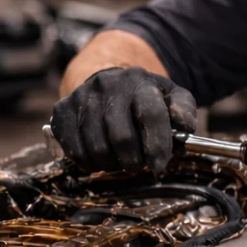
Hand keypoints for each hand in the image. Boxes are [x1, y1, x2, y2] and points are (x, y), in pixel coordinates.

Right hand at [49, 67, 197, 175]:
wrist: (104, 80)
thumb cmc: (142, 97)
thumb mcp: (169, 95)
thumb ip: (183, 109)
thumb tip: (185, 127)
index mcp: (138, 80)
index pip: (150, 114)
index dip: (157, 146)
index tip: (159, 166)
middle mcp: (107, 85)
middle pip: (121, 137)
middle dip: (133, 161)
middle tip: (137, 166)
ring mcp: (81, 97)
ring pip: (96, 148)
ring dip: (111, 165)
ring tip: (119, 162)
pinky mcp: (61, 110)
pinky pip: (74, 151)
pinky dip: (90, 164)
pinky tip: (100, 158)